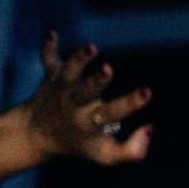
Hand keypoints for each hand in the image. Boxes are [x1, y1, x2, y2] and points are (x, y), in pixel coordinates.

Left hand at [26, 32, 152, 165]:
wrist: (38, 133)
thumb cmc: (81, 143)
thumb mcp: (106, 156)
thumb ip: (132, 151)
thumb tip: (150, 129)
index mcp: (89, 123)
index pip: (113, 113)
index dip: (130, 103)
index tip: (146, 92)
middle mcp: (74, 104)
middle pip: (86, 91)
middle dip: (97, 81)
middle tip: (108, 69)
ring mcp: (61, 88)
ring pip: (69, 72)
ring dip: (79, 59)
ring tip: (92, 46)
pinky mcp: (51, 75)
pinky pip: (47, 59)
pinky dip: (47, 46)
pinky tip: (51, 31)